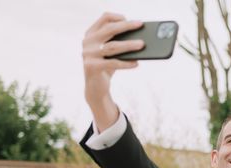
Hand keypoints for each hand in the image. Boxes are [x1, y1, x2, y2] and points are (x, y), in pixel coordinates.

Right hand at [82, 13, 144, 129]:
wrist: (95, 88)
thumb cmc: (106, 66)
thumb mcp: (112, 53)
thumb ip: (119, 43)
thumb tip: (140, 39)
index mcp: (91, 34)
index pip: (104, 18)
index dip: (118, 17)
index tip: (132, 20)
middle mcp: (88, 42)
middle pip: (109, 29)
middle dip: (126, 26)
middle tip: (140, 25)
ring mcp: (88, 54)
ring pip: (112, 46)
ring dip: (129, 45)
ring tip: (142, 45)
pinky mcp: (92, 67)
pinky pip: (113, 63)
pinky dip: (126, 63)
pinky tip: (136, 63)